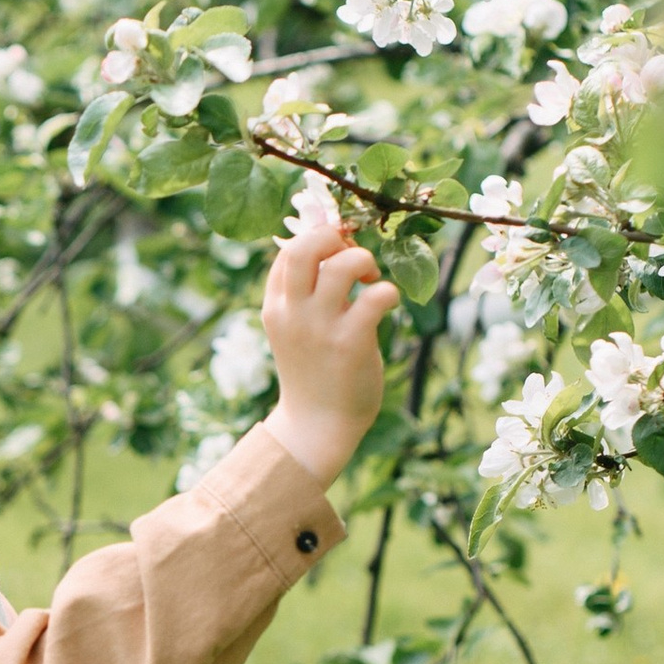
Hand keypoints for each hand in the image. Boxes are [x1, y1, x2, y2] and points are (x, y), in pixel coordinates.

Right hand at [260, 216, 395, 491]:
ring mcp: (321, 327)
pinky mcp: (350, 344)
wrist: (317, 425)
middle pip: (306, 246)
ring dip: (366, 261)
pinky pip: (376, 297)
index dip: (318, 238)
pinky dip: (388, 292)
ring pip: (345, 264)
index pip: (288, 250)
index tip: (338, 249)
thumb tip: (335, 246)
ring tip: (371, 281)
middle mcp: (293, 312)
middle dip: (335, 237)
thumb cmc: (312, 371)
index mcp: (276, 306)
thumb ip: (305, 293)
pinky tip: (387, 304)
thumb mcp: (295, 329)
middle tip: (351, 256)